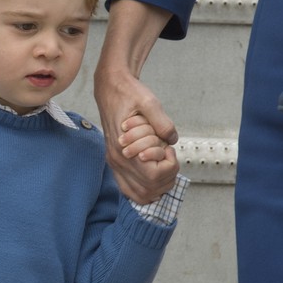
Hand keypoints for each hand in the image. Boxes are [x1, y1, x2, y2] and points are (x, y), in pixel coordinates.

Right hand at [95, 66, 178, 202]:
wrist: (110, 88)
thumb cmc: (128, 94)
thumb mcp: (150, 102)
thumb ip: (163, 123)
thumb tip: (172, 140)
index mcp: (123, 147)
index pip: (153, 176)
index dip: (168, 165)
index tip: (168, 149)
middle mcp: (117, 160)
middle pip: (149, 190)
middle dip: (166, 176)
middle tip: (168, 156)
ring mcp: (115, 164)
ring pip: (140, 195)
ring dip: (158, 185)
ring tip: (162, 164)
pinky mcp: (116, 163)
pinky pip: (130, 190)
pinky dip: (145, 188)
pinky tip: (154, 174)